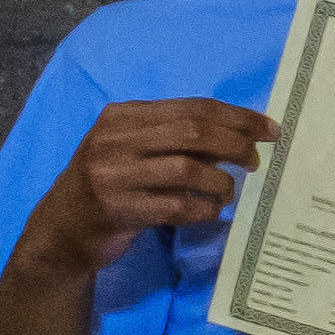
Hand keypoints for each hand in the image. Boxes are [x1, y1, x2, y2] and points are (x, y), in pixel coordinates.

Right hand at [13, 97, 268, 280]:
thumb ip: (179, 138)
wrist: (64, 226)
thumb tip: (243, 135)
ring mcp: (114, 175)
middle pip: (192, 133)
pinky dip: (205, 209)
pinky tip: (210, 211)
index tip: (270, 130)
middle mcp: (114, 140)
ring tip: (227, 192)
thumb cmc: (113, 183)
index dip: (237, 117)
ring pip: (188, 169)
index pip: (192, 108)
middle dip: (235, 145)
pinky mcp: (120, 210)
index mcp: (122, 116)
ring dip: (221, 182)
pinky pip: (179, 207)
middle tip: (256, 162)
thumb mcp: (137, 149)